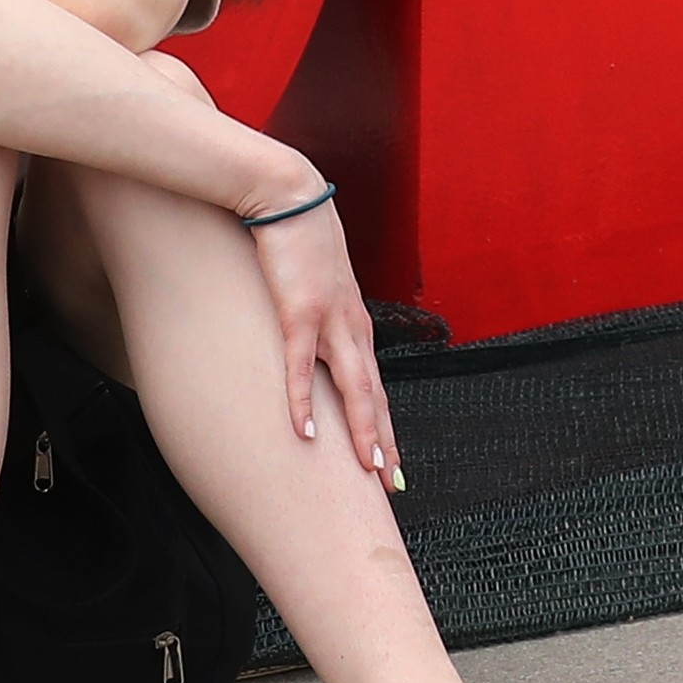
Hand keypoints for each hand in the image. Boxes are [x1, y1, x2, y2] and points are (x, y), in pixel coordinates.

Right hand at [245, 178, 399, 485]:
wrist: (290, 197)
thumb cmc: (299, 240)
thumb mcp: (317, 283)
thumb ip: (318, 314)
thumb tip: (310, 340)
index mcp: (355, 323)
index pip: (375, 387)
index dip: (384, 427)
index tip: (391, 464)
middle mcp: (352, 327)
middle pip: (374, 396)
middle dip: (384, 443)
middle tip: (392, 485)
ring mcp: (330, 320)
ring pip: (353, 388)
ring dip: (362, 432)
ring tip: (369, 470)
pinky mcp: (300, 311)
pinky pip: (302, 366)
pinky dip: (304, 401)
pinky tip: (305, 431)